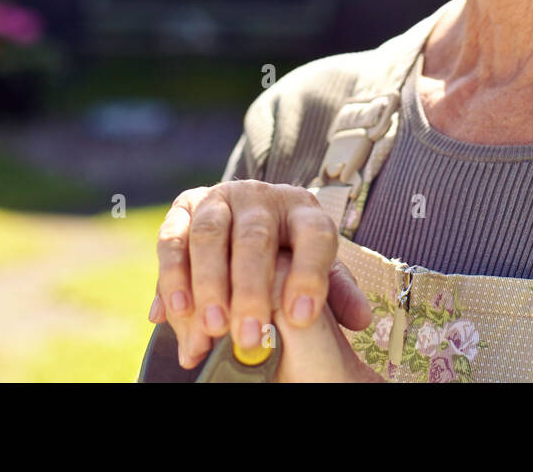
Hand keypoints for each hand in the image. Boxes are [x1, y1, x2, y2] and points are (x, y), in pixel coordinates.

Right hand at [149, 181, 372, 369]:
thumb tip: (361, 320)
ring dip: (207, 285)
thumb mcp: (315, 267)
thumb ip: (335, 292)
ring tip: (211, 328)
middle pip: (256, 238)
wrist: (242, 217)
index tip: (301, 318)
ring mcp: (220, 197)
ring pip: (210, 236)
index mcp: (303, 210)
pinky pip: (172, 238)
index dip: (309, 275)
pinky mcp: (184, 206)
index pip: (315, 235)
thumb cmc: (287, 253)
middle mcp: (262, 197)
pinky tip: (174, 312)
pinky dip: (171, 276)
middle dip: (250, 290)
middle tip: (247, 336)